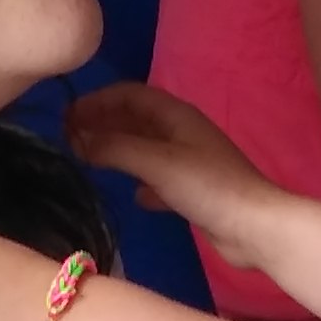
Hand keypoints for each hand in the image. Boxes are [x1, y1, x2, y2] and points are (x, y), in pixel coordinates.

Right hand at [68, 80, 263, 242]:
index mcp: (176, 115)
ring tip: (88, 161)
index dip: (97, 100)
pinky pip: (159, 178)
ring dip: (117, 150)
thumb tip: (77, 141)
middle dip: (103, 123)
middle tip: (69, 138)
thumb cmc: (208, 186)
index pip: (130, 94)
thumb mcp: (157, 162)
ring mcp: (189, 161)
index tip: (66, 116)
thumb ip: (115, 148)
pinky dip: (142, 181)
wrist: (254, 226)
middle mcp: (182, 132)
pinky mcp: (193, 189)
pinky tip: (135, 196)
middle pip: (135, 119)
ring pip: (145, 148)